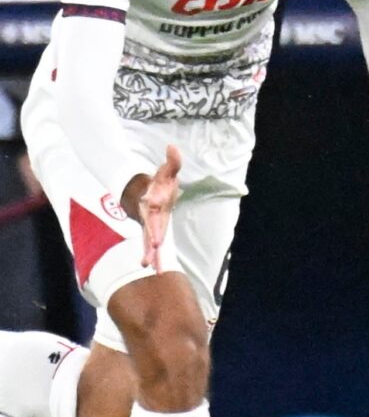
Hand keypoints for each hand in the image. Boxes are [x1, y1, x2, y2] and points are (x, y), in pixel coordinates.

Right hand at [122, 145, 181, 272]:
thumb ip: (172, 161)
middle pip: (149, 230)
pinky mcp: (153, 231)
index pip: (152, 209)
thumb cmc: (159, 182)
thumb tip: (172, 147)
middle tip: (150, 253)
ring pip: (149, 242)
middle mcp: (150, 216)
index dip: (153, 214)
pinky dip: (153, 256)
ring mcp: (151, 225)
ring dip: (150, 254)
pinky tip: (155, 269)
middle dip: (150, 241)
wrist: (148, 192)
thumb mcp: (167, 171)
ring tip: (149, 267)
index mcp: (153, 202)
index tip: (153, 220)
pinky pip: (153, 246)